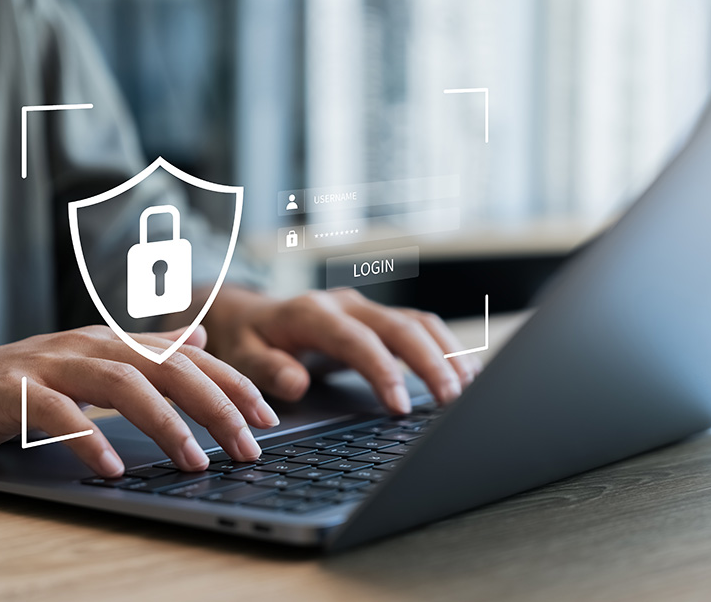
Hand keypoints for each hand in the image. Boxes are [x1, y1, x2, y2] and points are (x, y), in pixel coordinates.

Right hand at [0, 325, 277, 476]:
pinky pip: (58, 413)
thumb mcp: (90, 363)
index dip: (232, 383)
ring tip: (194, 462)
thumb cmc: (18, 385)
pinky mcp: (14, 391)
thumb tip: (199, 337)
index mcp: (113, 342)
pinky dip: (89, 439)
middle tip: (248, 446)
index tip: (269, 418)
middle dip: (215, 405)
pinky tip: (114, 468)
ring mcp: (52, 364)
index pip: (187, 358)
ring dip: (165, 423)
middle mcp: (89, 345)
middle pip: (167, 367)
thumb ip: (144, 351)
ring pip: (123, 384)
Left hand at [202, 287, 481, 413]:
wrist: (247, 315)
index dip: (382, 370)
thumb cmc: (245, 339)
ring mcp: (364, 309)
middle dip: (430, 361)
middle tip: (452, 400)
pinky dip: (444, 347)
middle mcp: (343, 304)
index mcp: (310, 313)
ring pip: (416, 322)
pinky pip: (418, 326)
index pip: (356, 339)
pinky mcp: (377, 319)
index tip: (401, 406)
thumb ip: (265, 368)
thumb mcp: (241, 355)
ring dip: (446, 352)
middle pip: (398, 326)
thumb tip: (296, 382)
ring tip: (468, 388)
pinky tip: (464, 372)